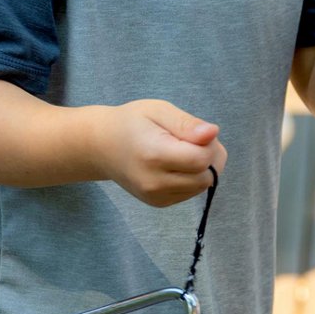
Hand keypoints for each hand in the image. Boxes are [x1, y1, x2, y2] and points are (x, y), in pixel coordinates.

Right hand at [96, 99, 226, 206]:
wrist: (101, 146)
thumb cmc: (131, 122)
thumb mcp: (159, 110)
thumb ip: (186, 123)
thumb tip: (213, 133)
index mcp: (154, 155)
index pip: (202, 159)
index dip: (210, 144)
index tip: (197, 132)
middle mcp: (154, 182)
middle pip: (206, 176)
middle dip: (210, 157)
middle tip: (193, 139)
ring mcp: (155, 196)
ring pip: (202, 186)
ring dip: (203, 168)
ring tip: (183, 150)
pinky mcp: (158, 203)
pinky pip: (191, 192)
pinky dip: (193, 178)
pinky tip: (177, 164)